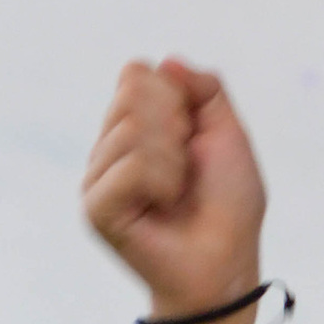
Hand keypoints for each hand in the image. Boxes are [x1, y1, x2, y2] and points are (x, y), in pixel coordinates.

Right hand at [82, 60, 267, 320]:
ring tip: (177, 192)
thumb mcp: (228, 134)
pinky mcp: (95, 208)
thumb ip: (205, 89)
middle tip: (187, 167)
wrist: (226, 262)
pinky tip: (163, 207)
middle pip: (131, 93)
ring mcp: (97, 177)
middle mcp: (108, 147)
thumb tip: (166, 62)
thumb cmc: (227, 204)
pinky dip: (161, 183)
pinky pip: (131, 167)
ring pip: (132, 128)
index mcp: (134, 125)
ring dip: (174, 159)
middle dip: (175, 125)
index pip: (137, 73)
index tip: (192, 134)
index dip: (176, 97)